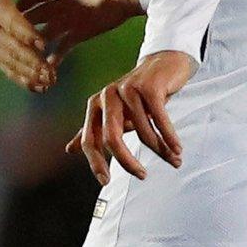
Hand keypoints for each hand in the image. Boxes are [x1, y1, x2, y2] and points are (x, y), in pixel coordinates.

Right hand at [0, 0, 53, 91]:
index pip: (12, 22)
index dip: (26, 32)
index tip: (41, 42)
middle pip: (14, 48)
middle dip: (32, 61)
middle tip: (50, 71)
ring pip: (11, 62)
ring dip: (30, 74)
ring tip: (48, 82)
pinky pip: (7, 68)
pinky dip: (22, 79)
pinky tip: (39, 88)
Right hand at [17, 0, 145, 63]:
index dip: (24, 0)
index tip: (6, 6)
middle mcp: (63, 2)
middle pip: (38, 14)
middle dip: (24, 23)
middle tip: (6, 32)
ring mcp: (72, 19)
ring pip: (47, 32)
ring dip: (35, 41)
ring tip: (19, 51)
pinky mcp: (82, 33)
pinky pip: (64, 46)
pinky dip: (54, 55)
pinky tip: (42, 64)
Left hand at [67, 50, 195, 184]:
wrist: (163, 64)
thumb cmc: (137, 94)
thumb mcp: (113, 112)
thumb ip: (93, 129)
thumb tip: (69, 150)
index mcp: (95, 105)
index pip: (89, 139)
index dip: (95, 162)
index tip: (106, 181)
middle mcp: (107, 96)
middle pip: (111, 138)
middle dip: (126, 161)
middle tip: (142, 175)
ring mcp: (127, 90)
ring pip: (142, 131)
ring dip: (160, 150)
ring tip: (174, 159)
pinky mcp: (148, 87)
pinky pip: (159, 120)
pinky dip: (169, 137)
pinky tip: (176, 148)